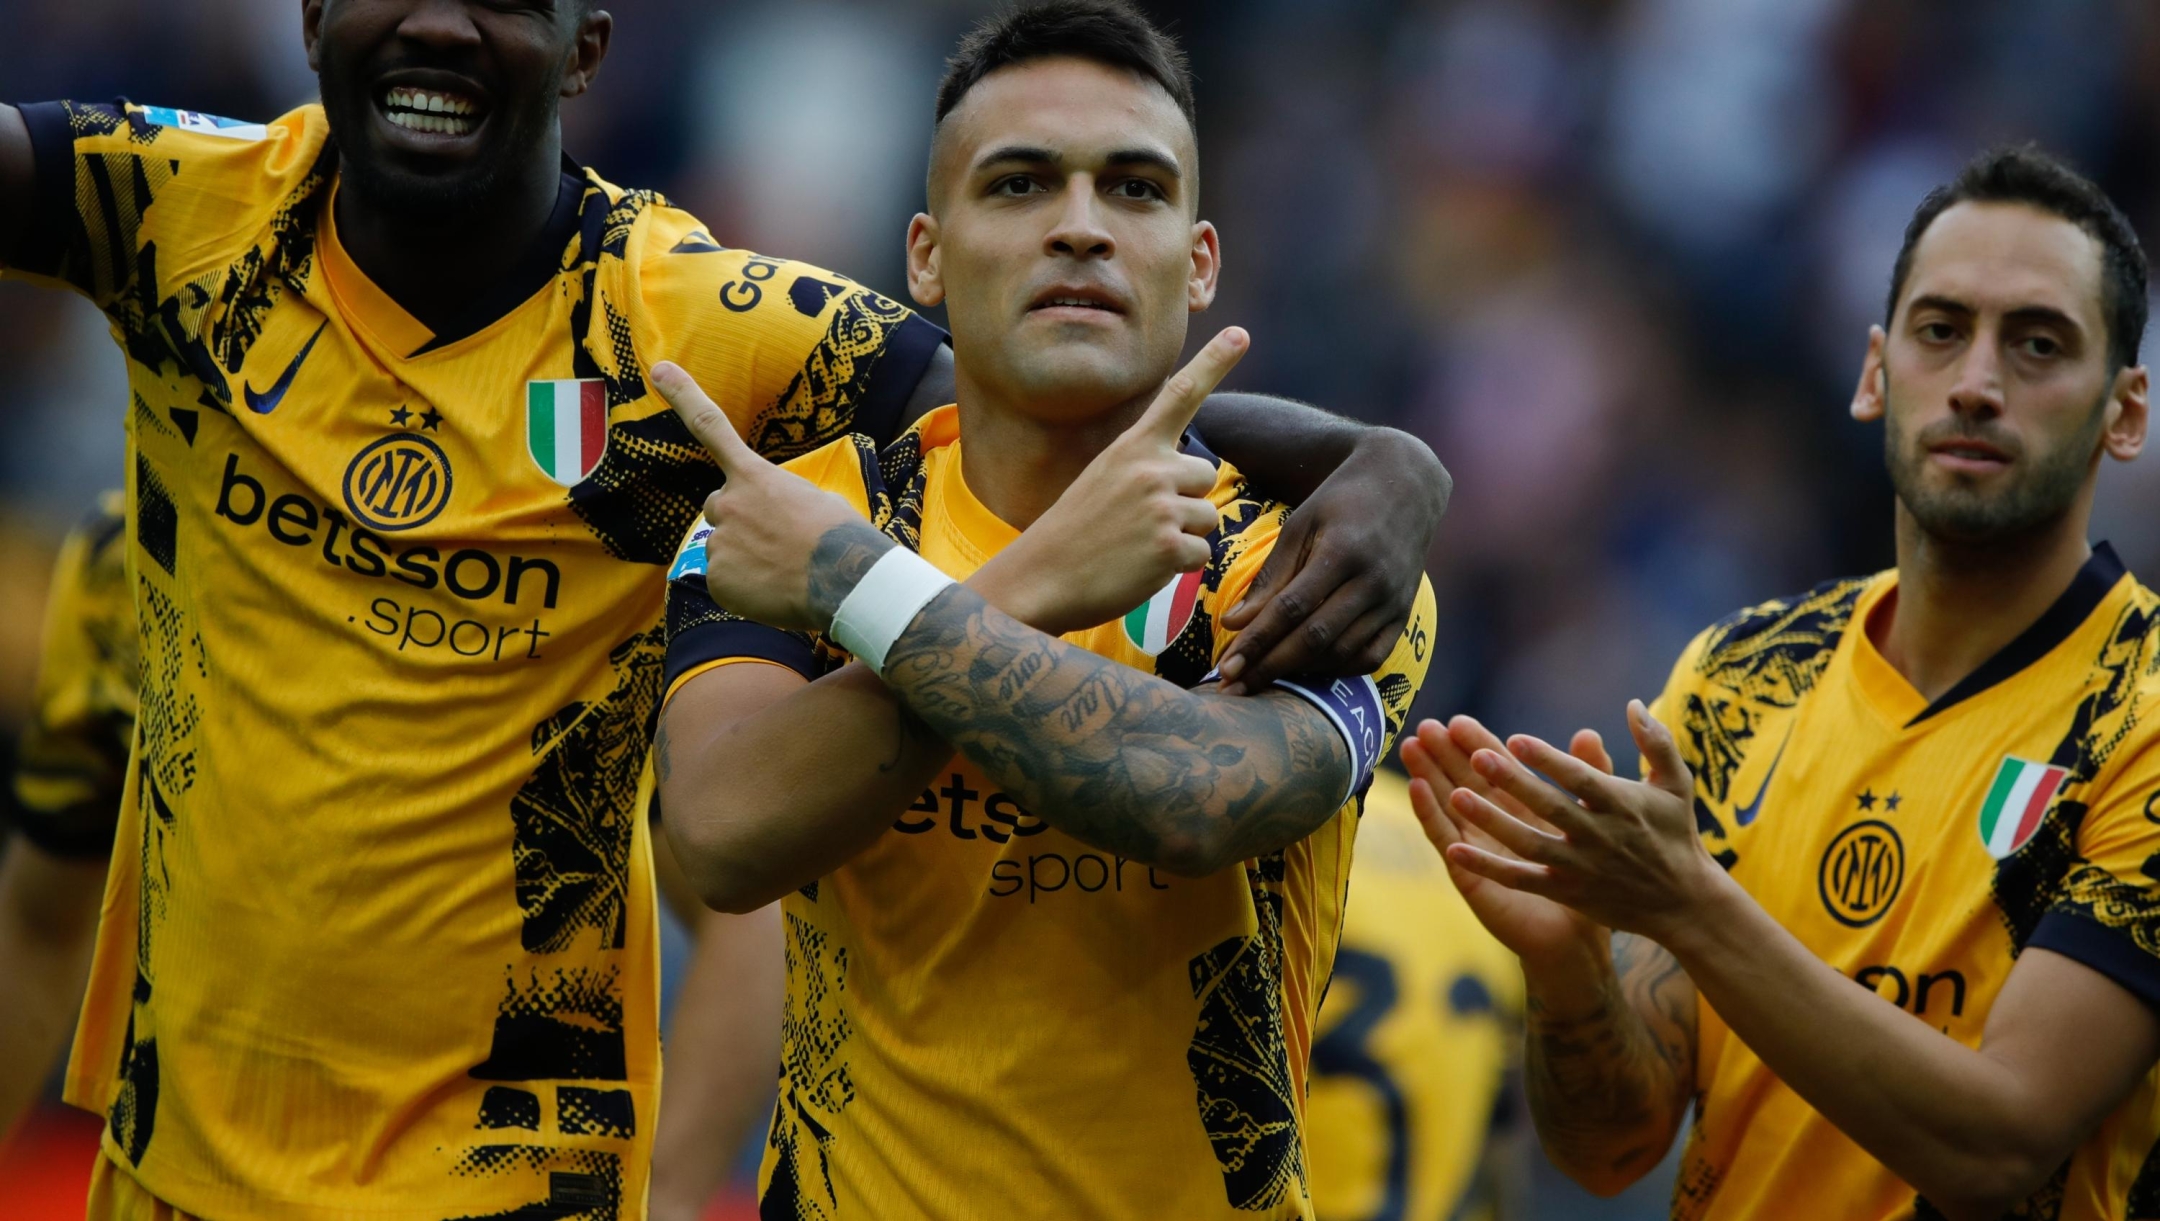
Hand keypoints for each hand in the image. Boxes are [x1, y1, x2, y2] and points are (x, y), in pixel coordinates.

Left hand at [653, 361, 890, 632]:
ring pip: (724, 549)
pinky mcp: (717, 578)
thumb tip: (776, 520)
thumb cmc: (840, 538)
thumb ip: (781, 500)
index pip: (711, 427)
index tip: (658, 369)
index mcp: (754, 476)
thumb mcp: (816, 501)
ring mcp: (719, 541)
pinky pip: (725, 582)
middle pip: (719, 507)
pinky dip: (744, 589)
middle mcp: (728, 502)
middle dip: (740, 522)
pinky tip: (773, 591)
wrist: (845, 579)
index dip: (683, 396)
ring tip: (783, 572)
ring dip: (747, 559)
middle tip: (776, 543)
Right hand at [975, 328, 1249, 635]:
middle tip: (1139, 520)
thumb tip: (1196, 478)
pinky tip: (1142, 566)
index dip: (1214, 362)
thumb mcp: (1103, 479)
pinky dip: (1178, 566)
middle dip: (1186, 499)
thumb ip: (1147, 468)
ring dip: (1183, 535)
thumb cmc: (1074, 532)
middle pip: (1205, 476)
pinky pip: (1201, 555)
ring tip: (1137, 544)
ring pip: (1207, 517)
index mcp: (1132, 447)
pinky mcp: (1170, 548)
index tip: (1241, 333)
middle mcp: (1151, 469)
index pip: (1180, 395)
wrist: (1040, 578)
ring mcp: (1162, 508)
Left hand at [1216, 428, 1445, 693]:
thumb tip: (1233, 623)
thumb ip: (1269, 577)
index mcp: (1342, 552)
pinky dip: (1336, 669)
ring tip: (1261, 679)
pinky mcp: (1405, 615)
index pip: (1291, 608)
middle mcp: (1373, 581)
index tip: (1225, 668)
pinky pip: (1369, 657)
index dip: (1256, 641)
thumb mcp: (1299, 526)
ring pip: (1341, 653)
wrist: (1406, 485)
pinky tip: (1306, 669)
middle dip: (1269, 667)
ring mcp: (1393, 602)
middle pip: (1315, 638)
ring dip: (1298, 673)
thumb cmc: (1341, 501)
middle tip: (1233, 688)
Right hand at [1404, 715, 1609, 976]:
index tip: (1458, 720)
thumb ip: (1591, 777)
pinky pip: (1447, 840)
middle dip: (1443, 754)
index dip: (1475, 744)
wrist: (1579, 940)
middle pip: (1462, 781)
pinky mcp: (1469, 874)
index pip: (1494, 770)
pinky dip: (1430, 814)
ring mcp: (1477, 850)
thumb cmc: (1589, 883)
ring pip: (1447, 805)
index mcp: (1521, 810)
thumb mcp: (1594, 821)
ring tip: (1411, 747)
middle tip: (1425, 725)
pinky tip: (1416, 789)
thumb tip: (1588, 733)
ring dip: (1427, 776)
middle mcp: (1493, 827)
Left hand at [1437, 700, 1722, 942]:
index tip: (1515, 739)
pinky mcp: (1566, 891)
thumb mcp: (1677, 784)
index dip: (1549, 760)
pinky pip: (1522, 879)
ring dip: (1492, 822)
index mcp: (1622, 805)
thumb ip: (1656, 742)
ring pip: (1529, 843)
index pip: (1580, 779)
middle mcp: (1598, 836)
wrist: (1684, 903)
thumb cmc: (1676, 834)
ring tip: (1456, 797)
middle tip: (1477, 757)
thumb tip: (1634, 704)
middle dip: (1513, 783)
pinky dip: (1489, 867)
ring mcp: (1580, 867)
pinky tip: (1454, 848)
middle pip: (1549, 807)